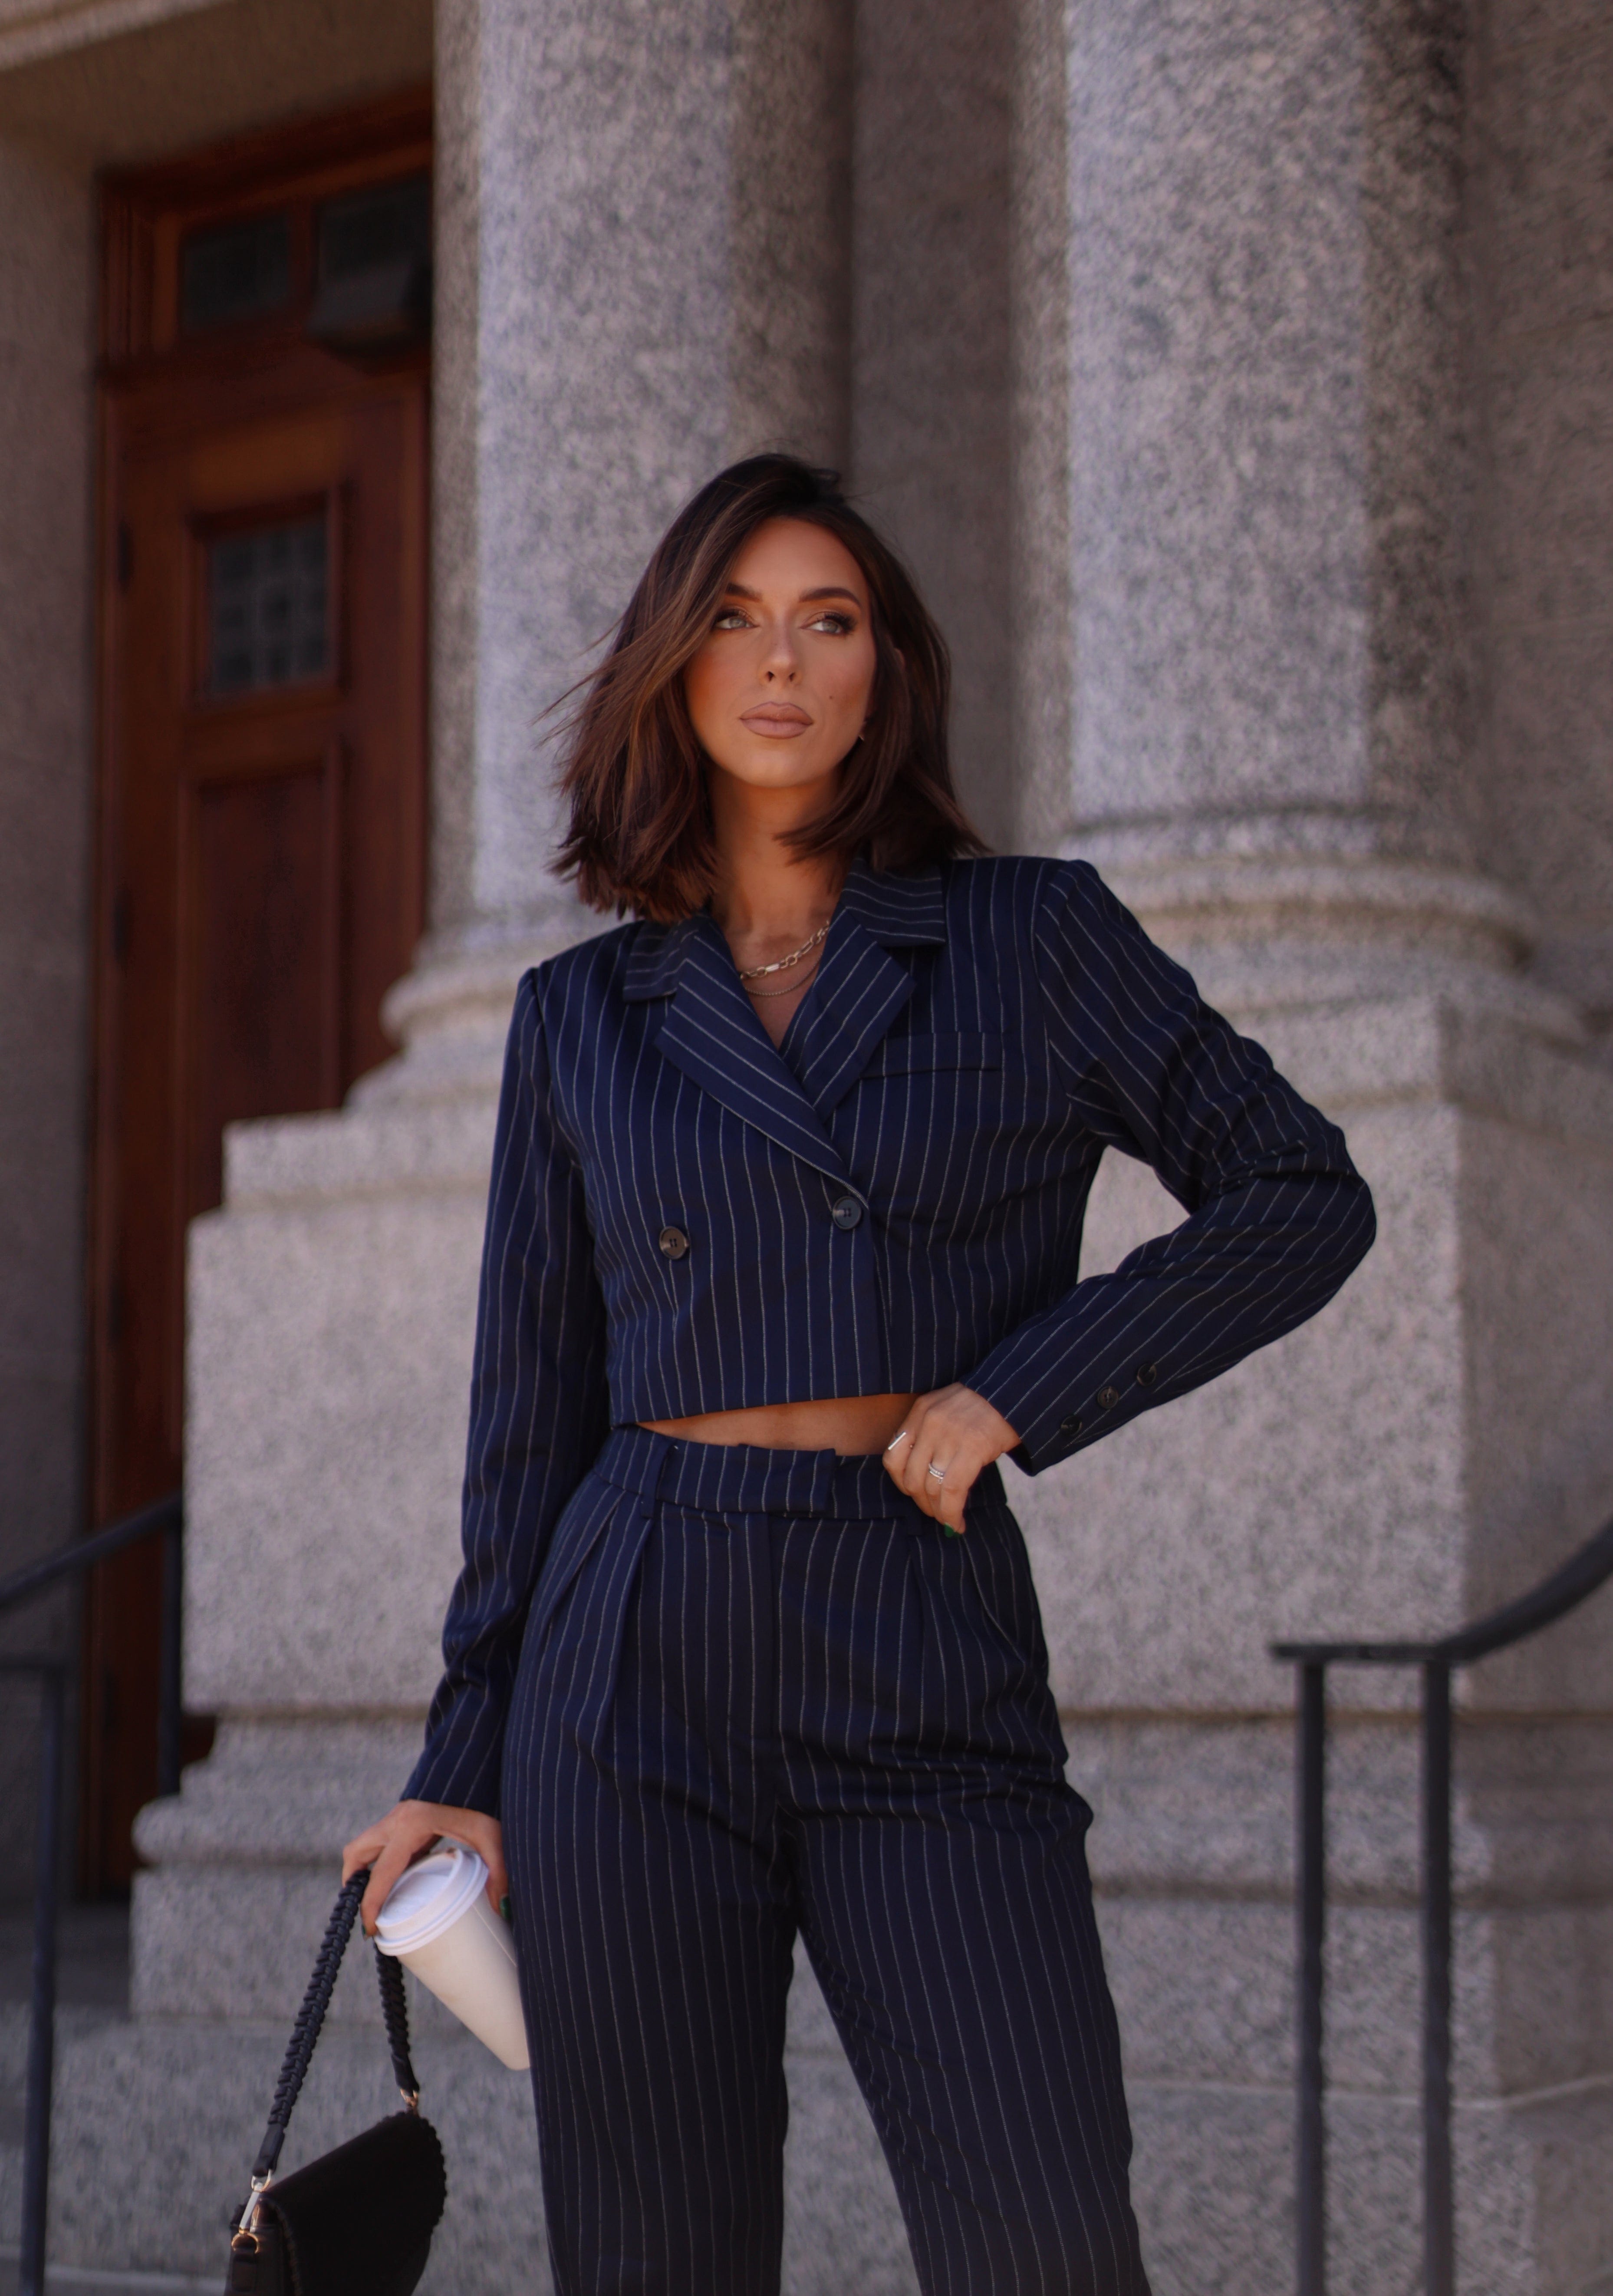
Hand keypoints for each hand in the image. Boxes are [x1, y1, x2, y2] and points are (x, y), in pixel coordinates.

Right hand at [342, 1801, 507, 1937]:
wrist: (473, 1766)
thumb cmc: (481, 1799)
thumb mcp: (492, 1835)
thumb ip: (498, 1871)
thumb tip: (500, 1907)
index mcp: (412, 1825)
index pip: (381, 1871)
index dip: (371, 1903)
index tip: (371, 1928)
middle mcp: (396, 1820)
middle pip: (356, 1854)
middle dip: (353, 1884)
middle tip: (367, 1913)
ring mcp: (395, 1817)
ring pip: (362, 1846)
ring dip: (361, 1872)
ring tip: (375, 1901)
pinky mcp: (401, 1818)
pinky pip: (379, 1844)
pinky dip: (378, 1863)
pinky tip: (396, 1881)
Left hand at [883, 1384, 1019, 1532]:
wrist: (1016, 1392)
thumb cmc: (984, 1406)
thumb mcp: (947, 1409)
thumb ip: (930, 1433)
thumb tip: (924, 1477)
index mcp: (921, 1411)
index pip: (893, 1456)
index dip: (900, 1484)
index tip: (914, 1494)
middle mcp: (930, 1422)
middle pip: (911, 1477)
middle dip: (922, 1503)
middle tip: (935, 1512)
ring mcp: (950, 1434)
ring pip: (931, 1488)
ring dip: (938, 1513)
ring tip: (948, 1521)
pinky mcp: (973, 1447)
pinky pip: (953, 1490)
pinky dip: (952, 1513)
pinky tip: (957, 1523)